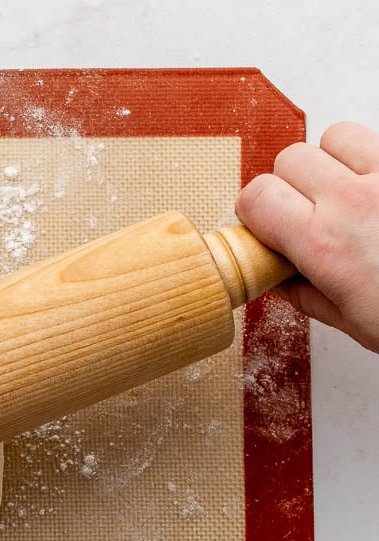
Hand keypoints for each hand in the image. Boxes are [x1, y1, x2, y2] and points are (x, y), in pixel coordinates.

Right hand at [237, 121, 378, 352]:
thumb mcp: (355, 322)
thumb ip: (308, 296)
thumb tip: (280, 281)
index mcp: (324, 245)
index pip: (257, 196)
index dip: (255, 210)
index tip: (266, 226)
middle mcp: (353, 202)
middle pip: (290, 159)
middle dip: (290, 184)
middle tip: (307, 211)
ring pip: (336, 136)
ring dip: (333, 160)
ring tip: (348, 190)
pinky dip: (373, 158)